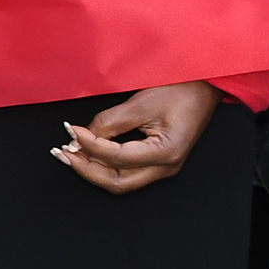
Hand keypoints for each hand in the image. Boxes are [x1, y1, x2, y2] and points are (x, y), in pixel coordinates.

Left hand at [54, 82, 217, 194]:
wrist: (205, 86)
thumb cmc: (181, 89)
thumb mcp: (142, 102)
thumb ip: (111, 122)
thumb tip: (82, 136)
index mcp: (165, 153)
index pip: (116, 158)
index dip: (89, 146)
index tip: (70, 130)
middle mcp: (165, 167)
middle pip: (117, 182)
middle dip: (87, 169)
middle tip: (63, 154)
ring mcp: (163, 168)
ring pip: (121, 181)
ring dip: (93, 169)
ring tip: (69, 155)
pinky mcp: (158, 162)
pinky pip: (127, 172)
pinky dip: (105, 165)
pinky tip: (88, 154)